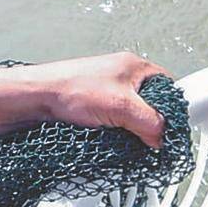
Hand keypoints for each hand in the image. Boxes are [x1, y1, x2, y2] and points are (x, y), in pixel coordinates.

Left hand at [36, 51, 170, 148]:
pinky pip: (114, 123)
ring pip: (131, 117)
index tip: (170, 130)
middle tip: (146, 139)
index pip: (168, 88)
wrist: (35, 99)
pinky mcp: (93, 106)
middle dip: (148, 124)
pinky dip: (114, 133)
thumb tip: (163, 137)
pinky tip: (107, 139)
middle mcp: (122, 76)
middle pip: (150, 105)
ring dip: (129, 131)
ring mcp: (107, 91)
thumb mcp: (122, 107)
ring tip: (122, 138)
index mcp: (135, 67)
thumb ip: (150, 123)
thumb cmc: (70, 89)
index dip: (171, 110)